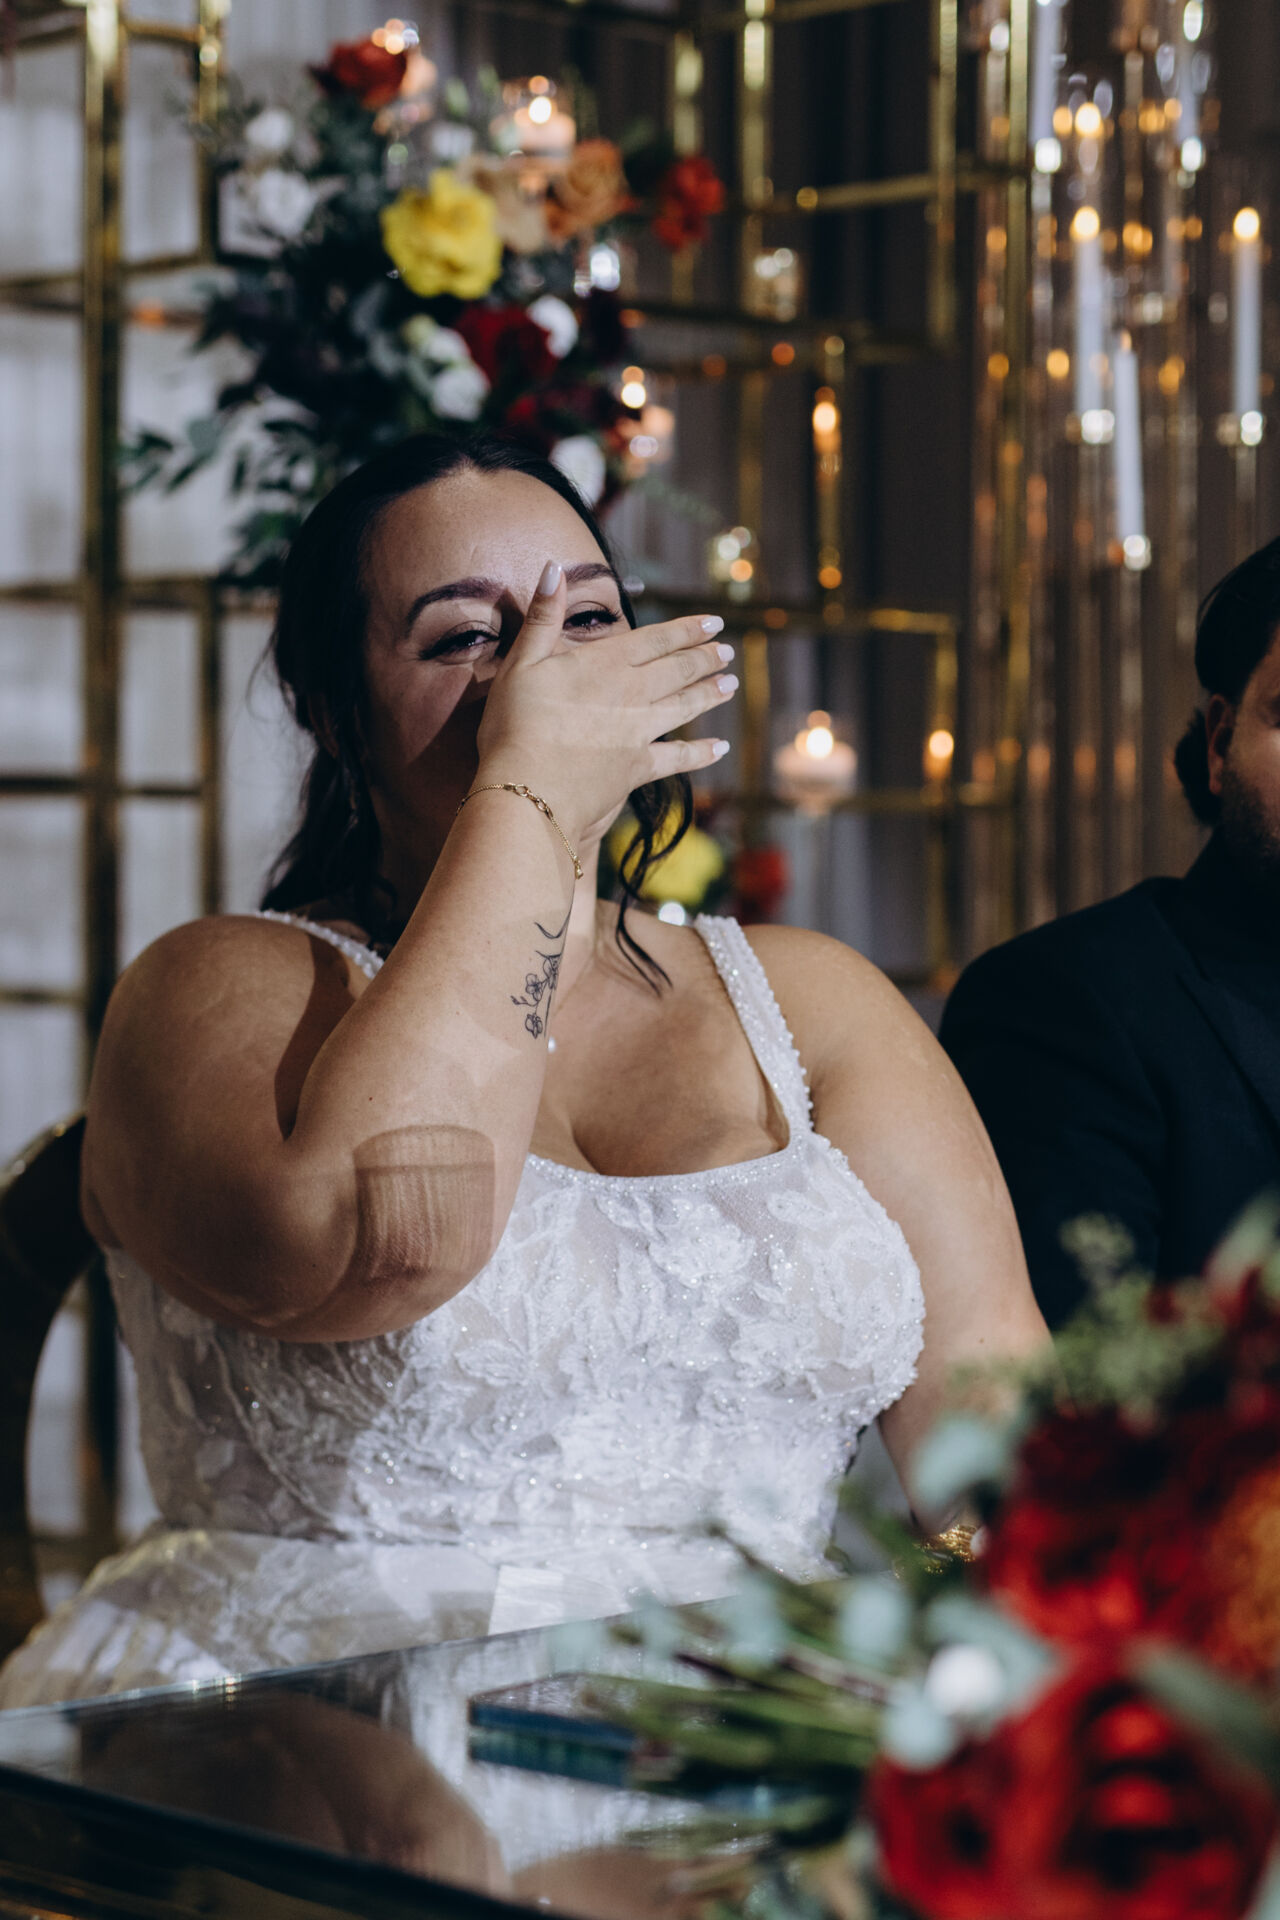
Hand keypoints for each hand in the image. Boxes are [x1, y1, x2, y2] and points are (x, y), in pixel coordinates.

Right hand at [475, 559, 735, 843]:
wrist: (528, 789)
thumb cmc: (515, 724)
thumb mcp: (521, 662)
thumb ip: (543, 616)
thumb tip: (554, 566)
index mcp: (605, 662)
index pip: (656, 640)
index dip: (686, 630)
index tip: (714, 623)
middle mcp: (631, 693)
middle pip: (677, 671)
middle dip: (704, 659)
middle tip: (726, 652)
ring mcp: (639, 732)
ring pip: (684, 707)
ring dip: (709, 694)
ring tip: (730, 686)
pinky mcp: (638, 768)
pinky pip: (677, 758)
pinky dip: (701, 753)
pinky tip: (721, 749)